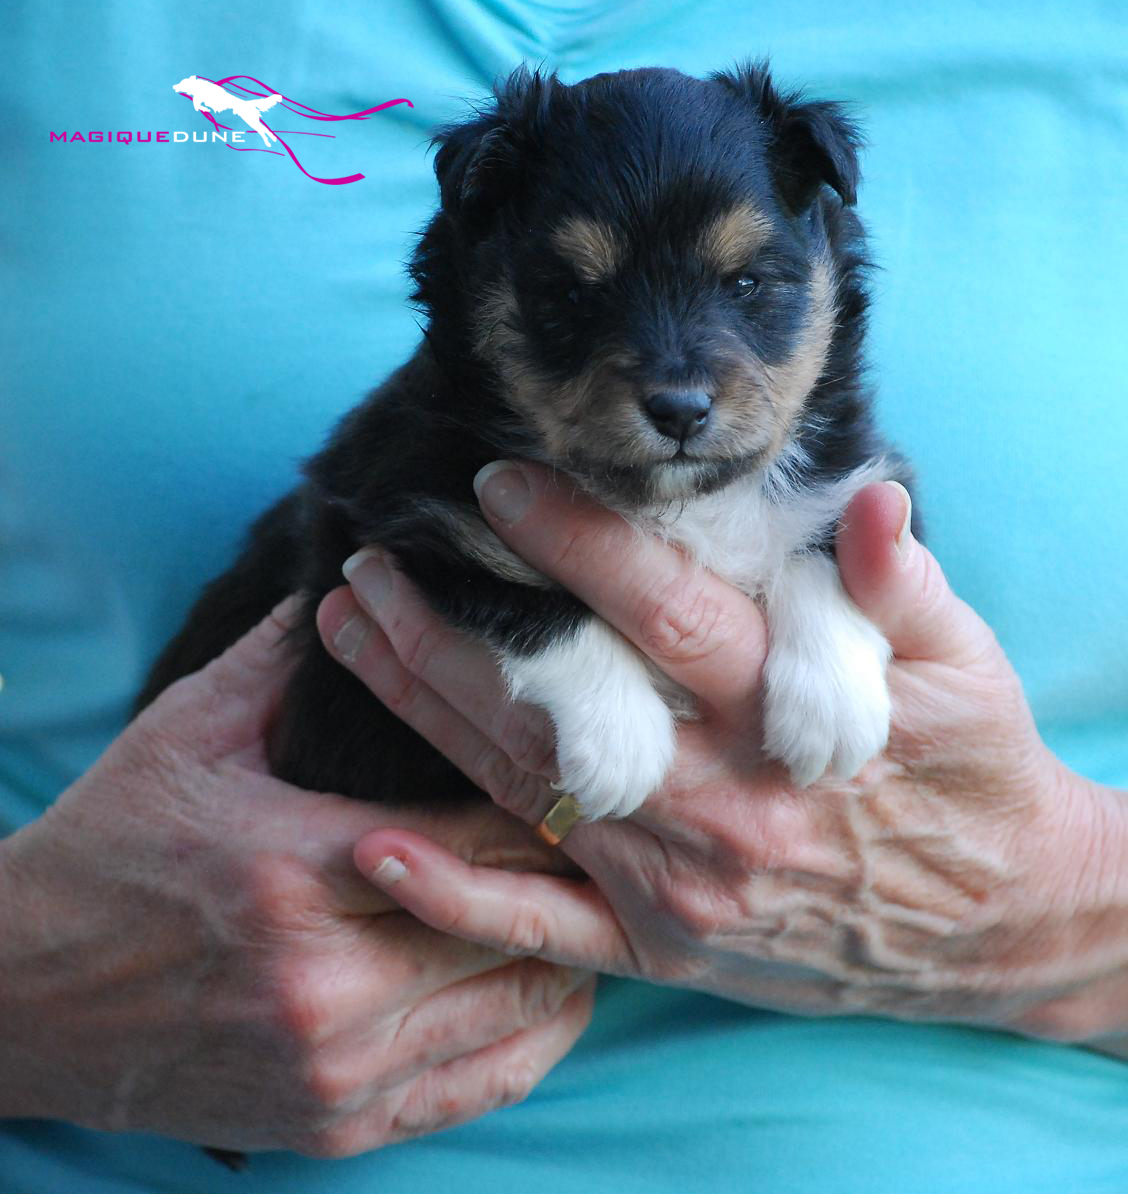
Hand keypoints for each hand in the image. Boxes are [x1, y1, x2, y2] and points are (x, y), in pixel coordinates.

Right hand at [0, 600, 592, 1157]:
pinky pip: (481, 1089)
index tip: (588, 771)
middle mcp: (322, 980)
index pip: (475, 830)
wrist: (21, 994)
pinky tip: (551, 988)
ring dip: (565, 952)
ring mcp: (334, 1067)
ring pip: (516, 1009)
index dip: (546, 799)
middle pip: (509, 919)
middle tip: (616, 831)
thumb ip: (283, 659)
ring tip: (591, 899)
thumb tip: (357, 585)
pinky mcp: (334, 1126)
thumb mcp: (186, 732)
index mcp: (292, 865)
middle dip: (568, 872)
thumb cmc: (110, 845)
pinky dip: (535, 1036)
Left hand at [318, 464, 1127, 1044]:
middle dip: (450, 626)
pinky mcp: (662, 948)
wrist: (993, 924)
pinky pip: (546, 926)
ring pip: (527, 789)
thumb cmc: (972, 776)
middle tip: (370, 559)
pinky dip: (456, 895)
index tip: (498, 482)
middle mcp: (721, 806)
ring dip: (426, 709)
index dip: (580, 545)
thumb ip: (902, 586)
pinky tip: (374, 845)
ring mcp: (681, 887)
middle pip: (558, 703)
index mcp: (790, 719)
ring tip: (349, 633)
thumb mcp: (964, 668)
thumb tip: (867, 501)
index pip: (666, 616)